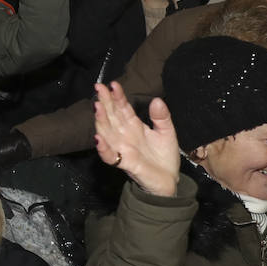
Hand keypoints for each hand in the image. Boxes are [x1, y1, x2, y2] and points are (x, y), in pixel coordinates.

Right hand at [93, 82, 179, 196]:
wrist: (169, 181)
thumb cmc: (164, 156)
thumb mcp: (167, 132)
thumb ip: (161, 117)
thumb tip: (157, 100)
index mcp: (134, 126)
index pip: (123, 108)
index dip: (118, 97)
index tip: (113, 84)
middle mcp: (124, 135)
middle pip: (112, 116)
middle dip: (105, 102)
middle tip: (99, 87)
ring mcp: (122, 149)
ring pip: (107, 132)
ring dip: (101, 120)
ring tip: (97, 107)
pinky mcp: (125, 163)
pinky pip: (110, 156)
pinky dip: (103, 148)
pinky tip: (98, 138)